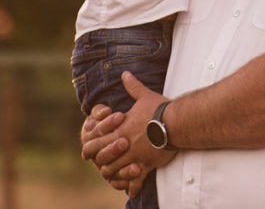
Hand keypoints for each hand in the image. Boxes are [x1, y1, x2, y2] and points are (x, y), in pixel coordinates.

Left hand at [85, 72, 177, 194]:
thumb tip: (125, 73)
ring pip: (114, 170)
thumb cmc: (160, 109)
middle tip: (97, 164)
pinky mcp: (146, 164)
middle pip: (102, 157)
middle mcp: (124, 143)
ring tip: (113, 175)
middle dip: (98, 161)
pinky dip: (132, 186)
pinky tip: (132, 191)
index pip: (96, 139)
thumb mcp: (144, 96)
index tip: (88, 150)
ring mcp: (134, 155)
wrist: (177, 122)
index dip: (90, 146)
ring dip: (112, 173)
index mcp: (120, 127)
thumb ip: (132, 87)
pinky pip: (135, 179)